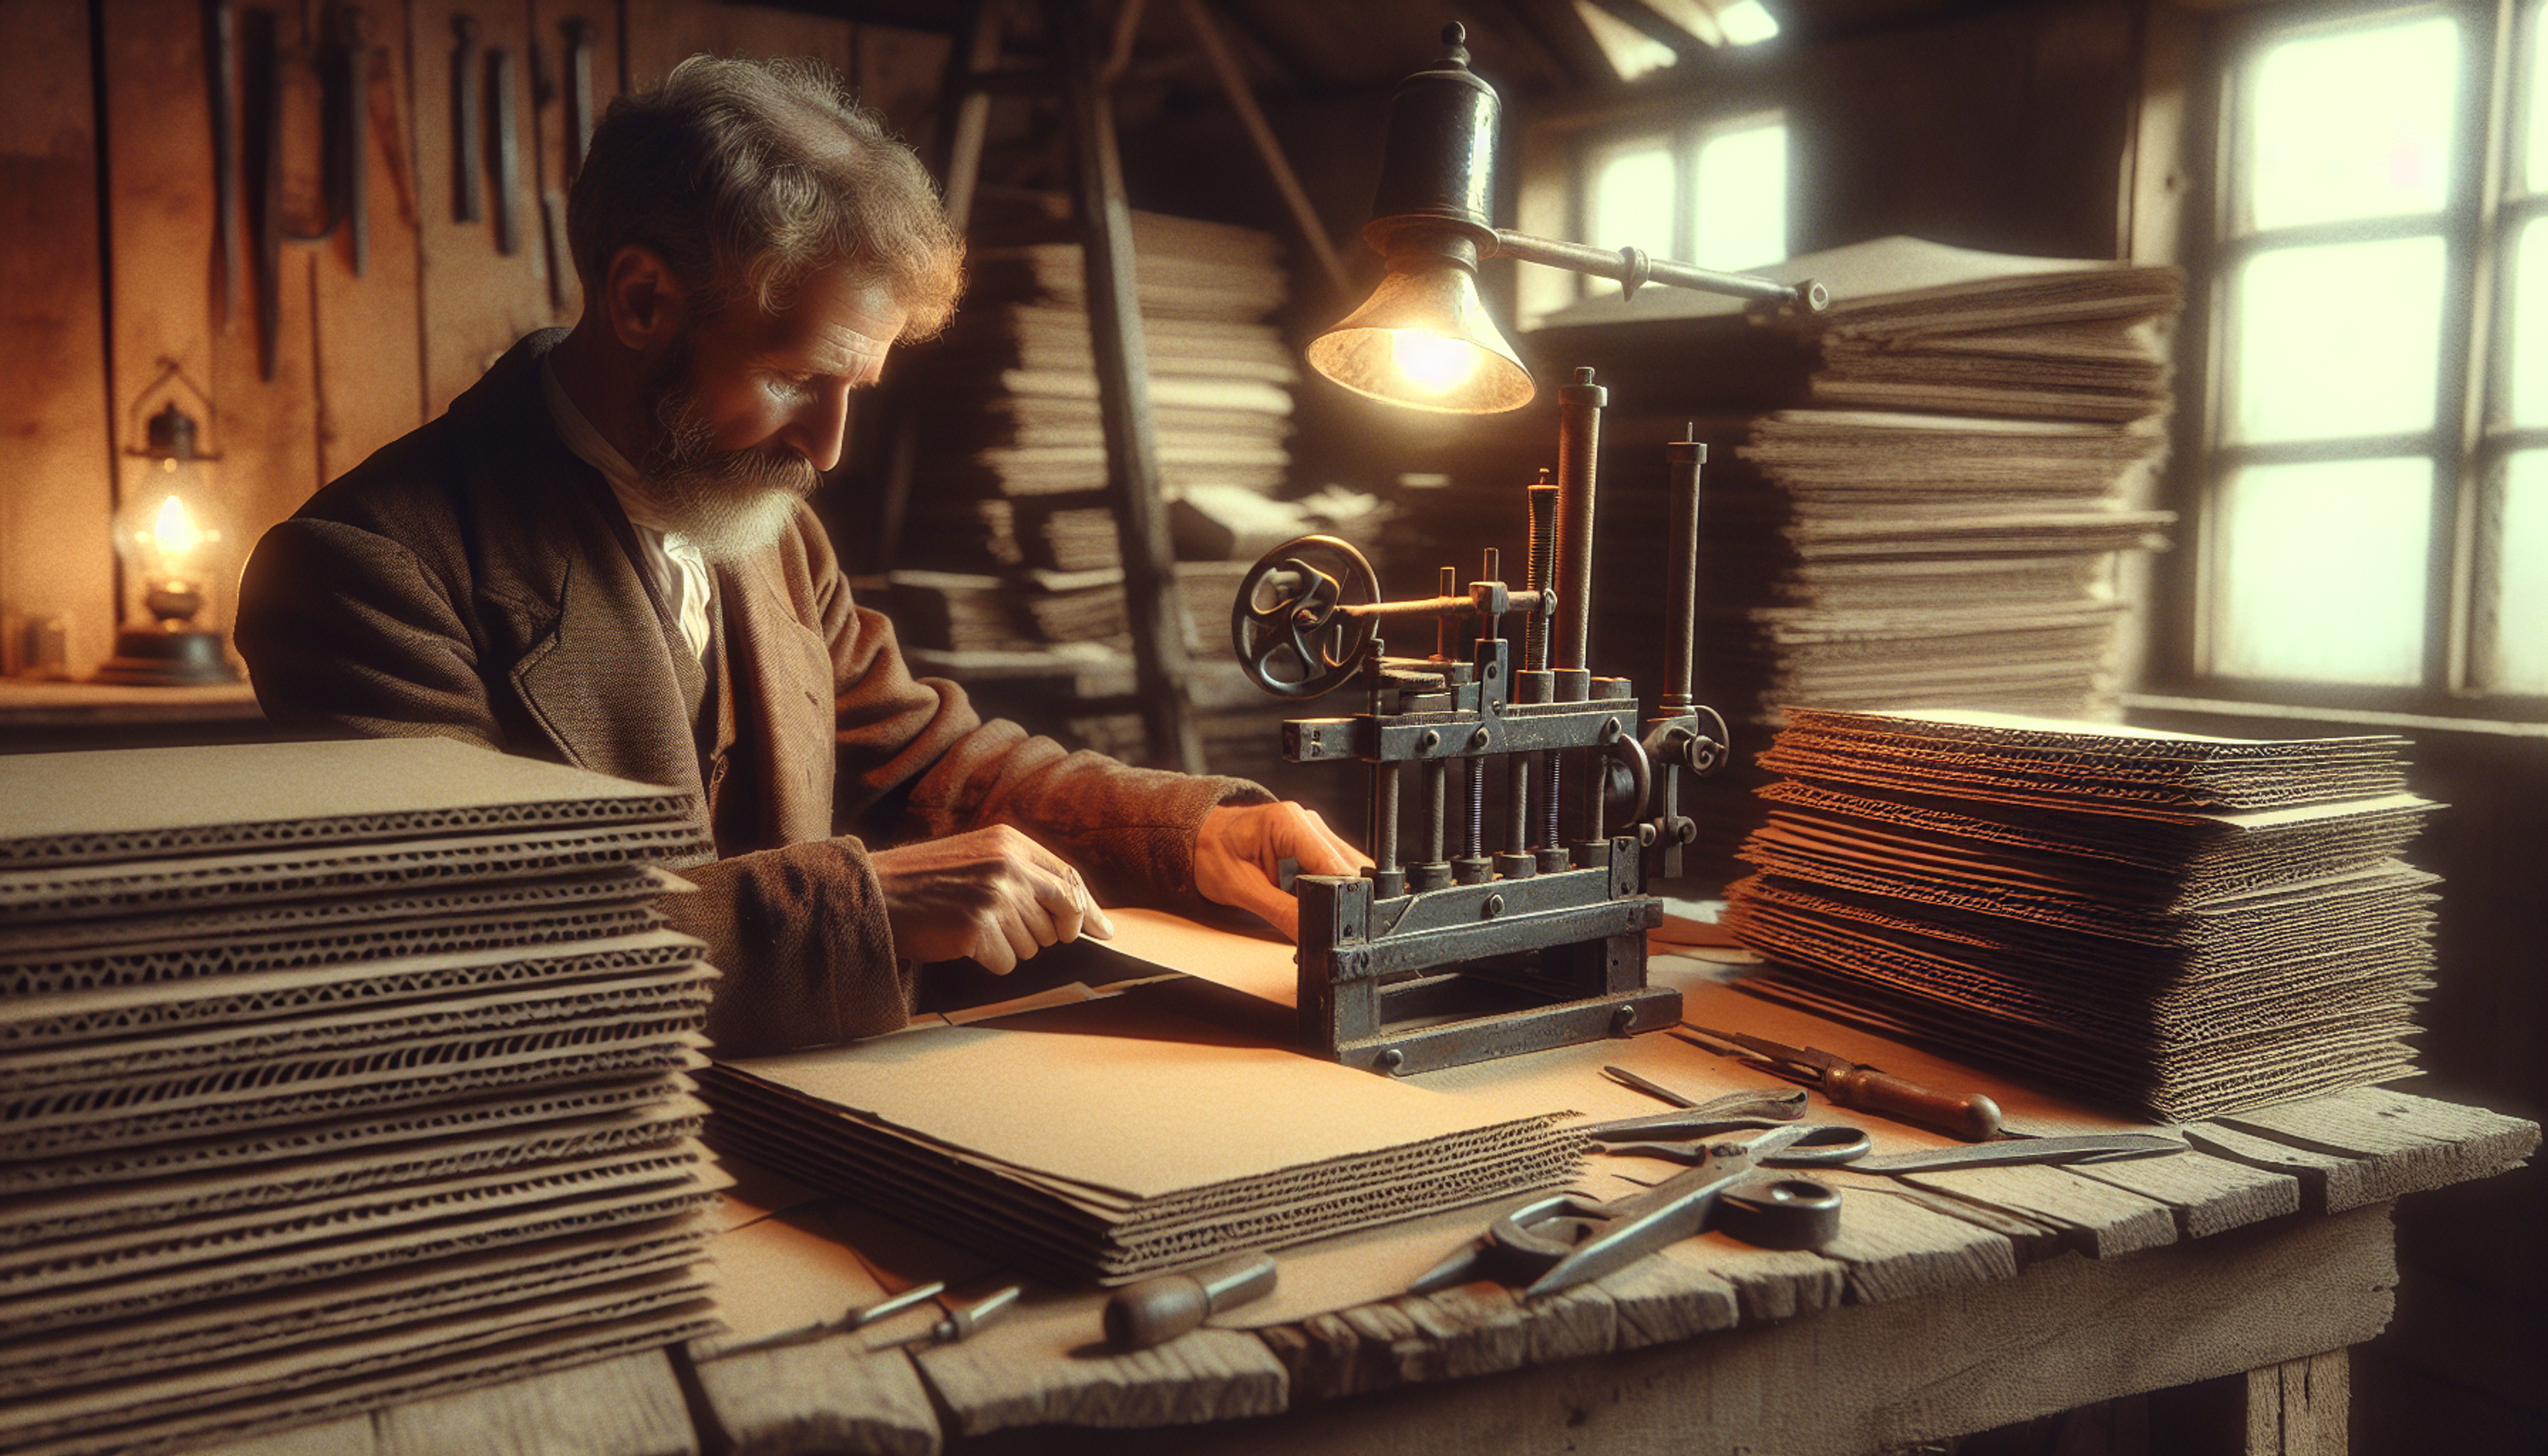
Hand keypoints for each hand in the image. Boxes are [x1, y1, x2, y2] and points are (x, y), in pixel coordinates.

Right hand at [869, 825, 1113, 972]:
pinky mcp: (978, 928)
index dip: (1089, 910)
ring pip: (1034, 945)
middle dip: (1042, 933)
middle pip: (1060, 917)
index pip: (1070, 879)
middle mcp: (1008, 866)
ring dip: (1009, 946)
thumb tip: (1076, 911)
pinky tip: (963, 942)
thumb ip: (1023, 872)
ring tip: (972, 927)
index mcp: (1011, 842)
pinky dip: (989, 961)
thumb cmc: (926, 881)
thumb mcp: (979, 856)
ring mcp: (994, 896)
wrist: (876, 893)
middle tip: (1002, 928)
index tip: (1103, 930)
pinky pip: (1006, 963)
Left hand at [1193, 801, 1368, 940]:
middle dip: (1340, 897)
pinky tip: (1306, 898)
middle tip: (1316, 919)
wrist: (1195, 841)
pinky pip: (1334, 869)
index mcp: (1289, 823)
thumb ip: (1282, 912)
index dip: (1339, 897)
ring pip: (1346, 869)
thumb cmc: (1209, 854)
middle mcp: (1306, 821)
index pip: (1335, 865)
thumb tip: (1313, 932)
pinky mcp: (1312, 844)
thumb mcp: (1242, 890)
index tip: (1332, 921)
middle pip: (1348, 867)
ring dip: (1334, 893)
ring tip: (1304, 906)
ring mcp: (1312, 831)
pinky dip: (1327, 888)